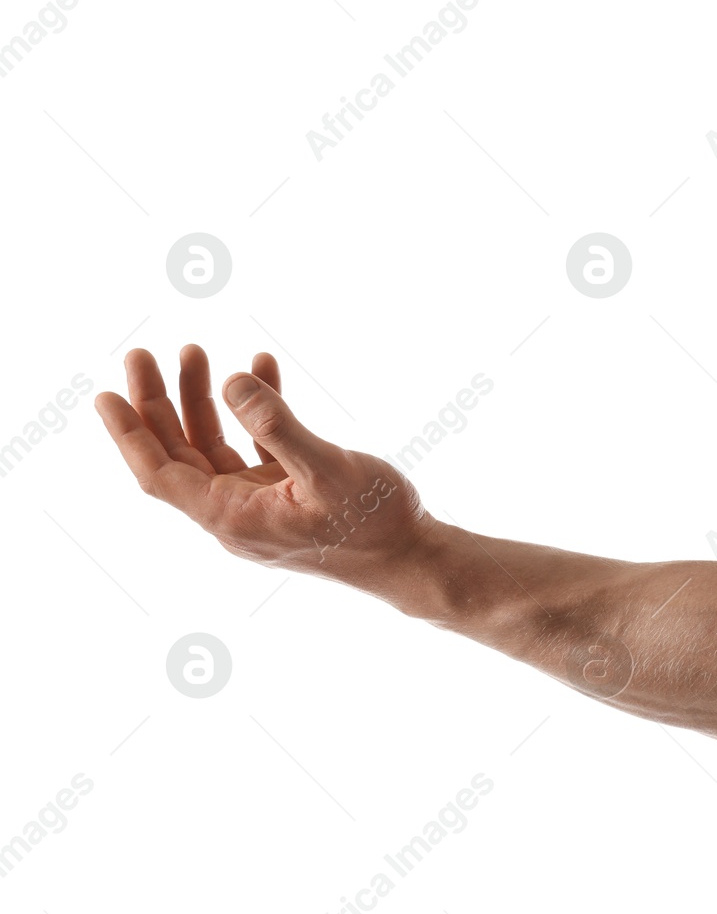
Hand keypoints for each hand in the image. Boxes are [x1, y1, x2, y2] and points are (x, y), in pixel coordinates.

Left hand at [95, 345, 436, 583]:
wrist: (414, 559)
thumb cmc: (375, 523)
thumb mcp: (327, 470)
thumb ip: (279, 426)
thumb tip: (232, 383)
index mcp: (233, 517)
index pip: (160, 473)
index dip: (128, 434)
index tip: (104, 393)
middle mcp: (236, 514)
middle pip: (178, 455)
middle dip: (158, 404)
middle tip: (145, 354)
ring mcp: (261, 505)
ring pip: (212, 448)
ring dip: (201, 403)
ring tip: (196, 354)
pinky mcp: (288, 497)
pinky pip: (253, 449)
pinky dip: (251, 414)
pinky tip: (261, 375)